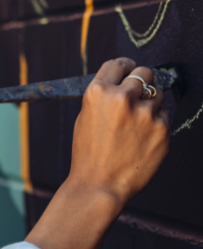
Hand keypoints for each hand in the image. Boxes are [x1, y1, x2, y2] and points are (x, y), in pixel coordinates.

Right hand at [25, 58, 169, 248]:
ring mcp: (145, 113)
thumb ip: (104, 97)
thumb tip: (124, 82)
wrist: (99, 184)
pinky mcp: (162, 128)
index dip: (125, 67)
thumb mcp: (85, 118)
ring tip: (136, 126)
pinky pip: (164, 117)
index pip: (119, 64)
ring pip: (158, 95)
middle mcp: (122, 98)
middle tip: (137, 96)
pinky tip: (141, 140)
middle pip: (145, 73)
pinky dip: (156, 125)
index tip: (129, 70)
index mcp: (98, 92)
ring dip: (150, 105)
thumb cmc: (88, 153)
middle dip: (142, 82)